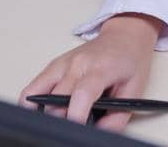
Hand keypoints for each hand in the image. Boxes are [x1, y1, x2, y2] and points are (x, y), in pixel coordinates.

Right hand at [19, 13, 161, 131]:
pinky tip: (45, 110)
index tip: (78, 130)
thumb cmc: (131, 60)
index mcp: (100, 68)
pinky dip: (33, 102)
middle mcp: (77, 64)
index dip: (76, 117)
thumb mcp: (134, 90)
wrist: (126, 35)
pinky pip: (32, 87)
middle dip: (63, 119)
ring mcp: (62, 63)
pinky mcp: (53, 65)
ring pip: (37, 94)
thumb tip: (99, 133)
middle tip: (75, 125)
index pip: (81, 94)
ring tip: (61, 118)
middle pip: (55, 100)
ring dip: (46, 112)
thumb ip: (117, 117)